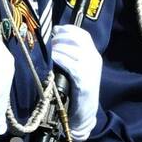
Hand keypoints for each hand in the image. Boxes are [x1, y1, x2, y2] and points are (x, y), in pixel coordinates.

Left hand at [50, 24, 101, 141]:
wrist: (85, 112)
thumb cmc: (76, 89)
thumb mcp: (77, 68)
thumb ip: (71, 54)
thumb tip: (53, 39)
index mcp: (93, 54)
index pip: (82, 34)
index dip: (67, 29)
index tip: (54, 31)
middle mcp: (94, 58)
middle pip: (76, 39)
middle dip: (59, 38)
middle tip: (48, 43)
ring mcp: (90, 69)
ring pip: (71, 49)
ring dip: (56, 48)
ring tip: (47, 53)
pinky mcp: (83, 80)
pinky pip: (69, 63)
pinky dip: (59, 58)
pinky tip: (51, 59)